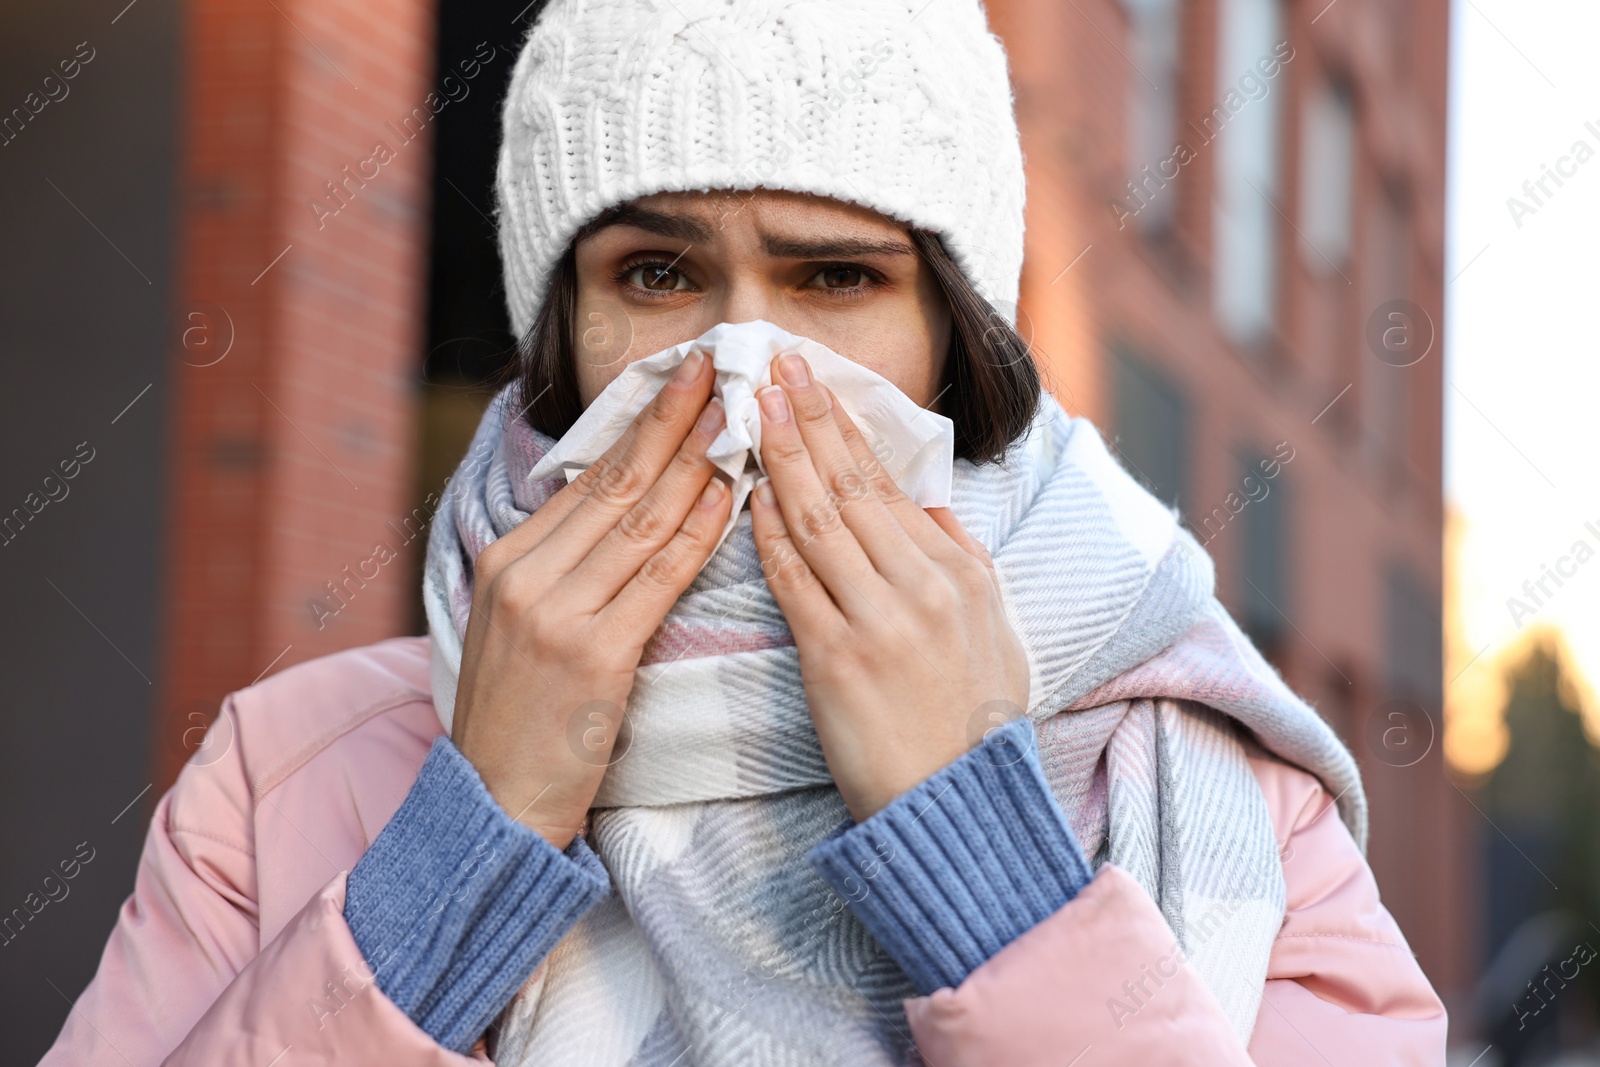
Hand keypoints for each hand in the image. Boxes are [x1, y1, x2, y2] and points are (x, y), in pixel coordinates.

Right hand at [451, 350, 732, 850]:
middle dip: (672, 419)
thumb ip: (563, 568)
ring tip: (736, 414)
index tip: (681, 378)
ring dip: (695, 461)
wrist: (494, 803)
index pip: (589, 478)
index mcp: (507, 559)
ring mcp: (554, 612)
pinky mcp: (590, 655)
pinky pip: (657, 579)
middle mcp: (525, 574)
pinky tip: (730, 497)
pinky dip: (697, 534)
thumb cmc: (521, 720)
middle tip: (717, 367)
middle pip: (616, 482)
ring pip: (640, 520)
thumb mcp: (521, 627)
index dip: (641, 424)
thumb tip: (623, 510)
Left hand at [748, 352, 1030, 822]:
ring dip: (782, 459)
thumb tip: (925, 503)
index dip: (845, 426)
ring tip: (753, 410)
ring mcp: (879, 618)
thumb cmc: (971, 718)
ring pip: (819, 519)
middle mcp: (922, 584)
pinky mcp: (838, 658)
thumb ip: (959, 558)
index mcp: (958, 570)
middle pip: (851, 486)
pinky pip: (794, 579)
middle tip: (773, 365)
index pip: (888, 482)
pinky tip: (745, 495)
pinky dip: (768, 532)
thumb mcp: (992, 628)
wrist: (956, 803)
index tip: (812, 381)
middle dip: (809, 419)